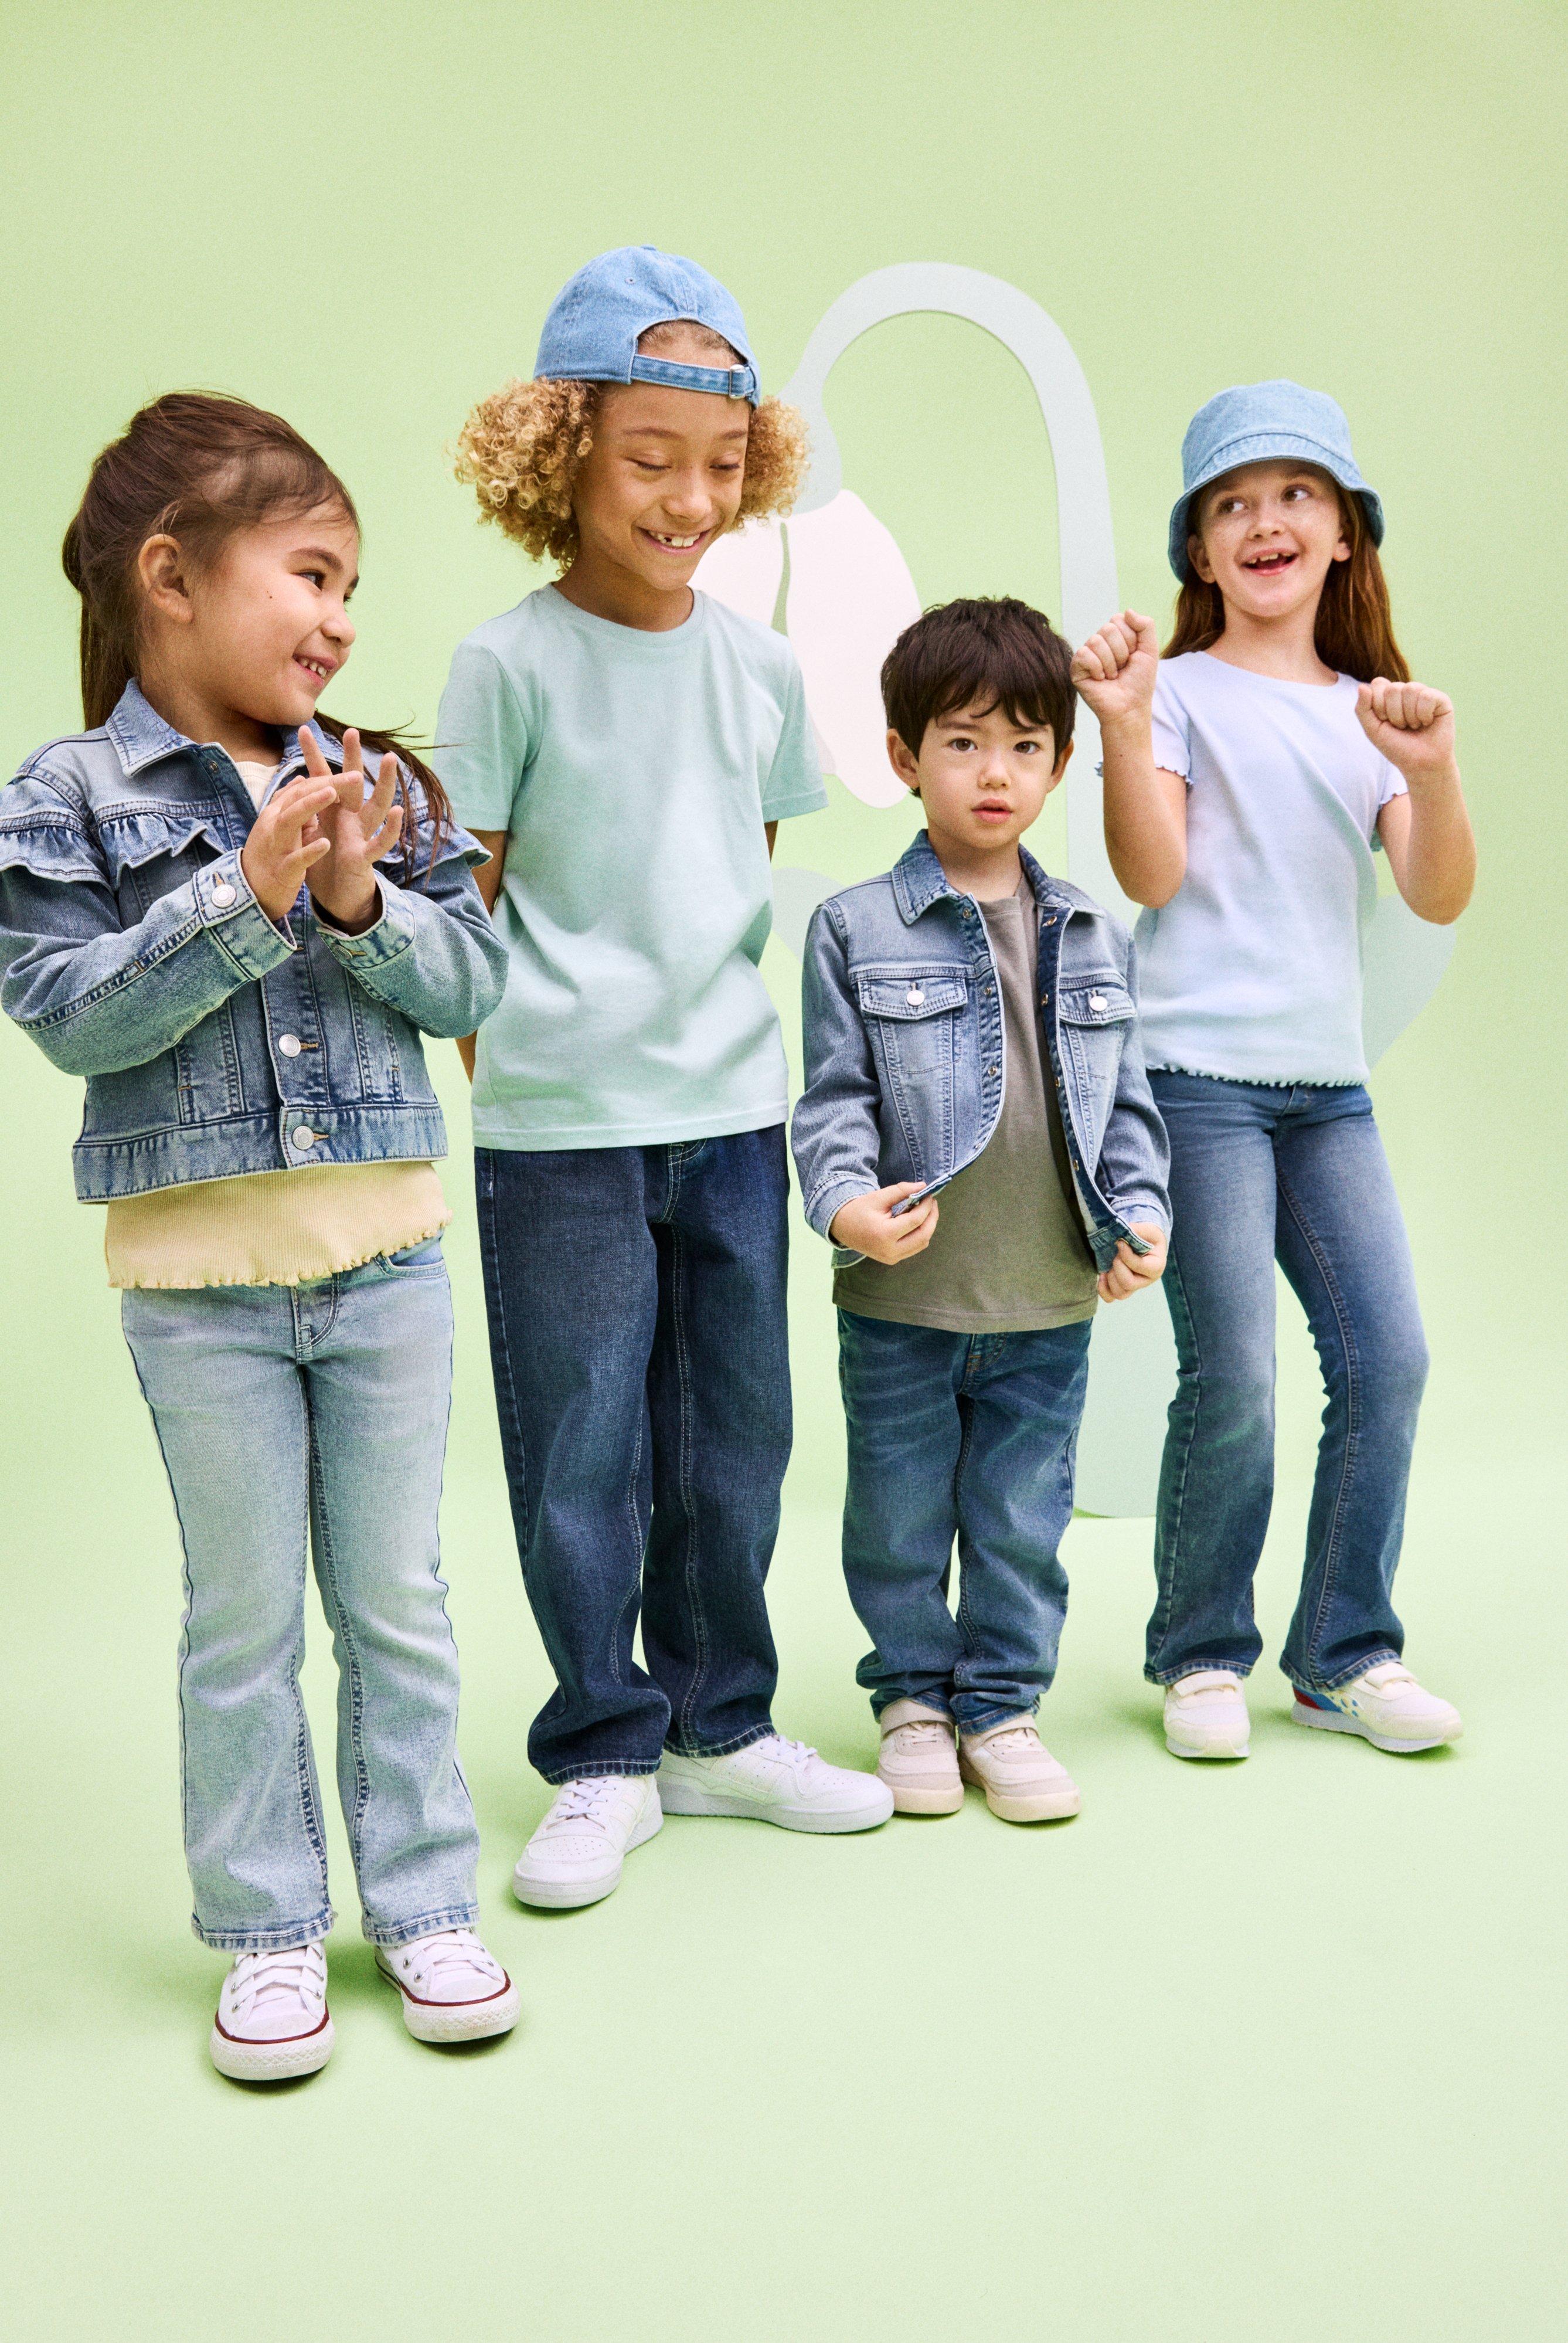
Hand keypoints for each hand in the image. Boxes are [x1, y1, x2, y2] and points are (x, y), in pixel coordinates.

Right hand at [239, 772, 338, 922]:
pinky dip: (309, 852)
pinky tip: (325, 844)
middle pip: (299, 797)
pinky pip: (295, 860)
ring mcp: (277, 847)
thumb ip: (290, 803)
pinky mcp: (282, 872)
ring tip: (333, 794)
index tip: (351, 774)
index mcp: (276, 813)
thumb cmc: (268, 856)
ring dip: (311, 805)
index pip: (301, 789)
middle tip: (355, 776)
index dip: (326, 779)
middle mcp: (274, 825)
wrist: (249, 893)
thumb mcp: (278, 826)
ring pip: (291, 819)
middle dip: (326, 784)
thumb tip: (302, 778)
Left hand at [300, 727, 404, 931]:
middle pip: (353, 783)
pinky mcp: (366, 857)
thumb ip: (310, 810)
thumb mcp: (312, 833)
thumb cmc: (326, 863)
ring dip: (384, 783)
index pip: (322, 777)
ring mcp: (362, 835)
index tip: (302, 729)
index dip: (312, 755)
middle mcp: (351, 817)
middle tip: (352, 730)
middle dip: (353, 758)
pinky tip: (399, 811)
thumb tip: (298, 784)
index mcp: (333, 811)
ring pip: (376, 805)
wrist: (337, 897)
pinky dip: (391, 828)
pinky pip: (382, 842)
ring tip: (390, 759)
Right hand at [829, 1182, 939, 1263]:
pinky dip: (920, 1234)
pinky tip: (917, 1221)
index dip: (926, 1206)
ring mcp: (891, 1258)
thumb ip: (901, 1190)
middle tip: (932, 1202)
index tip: (929, 1194)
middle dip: (932, 1217)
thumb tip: (923, 1186)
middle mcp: (890, 1250)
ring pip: (922, 1243)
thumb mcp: (878, 1197)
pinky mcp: (892, 1259)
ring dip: (928, 1226)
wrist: (842, 1227)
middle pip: (924, 1235)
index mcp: (884, 1234)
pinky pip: (914, 1247)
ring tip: (925, 1210)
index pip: (916, 1220)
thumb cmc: (859, 1210)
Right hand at [1071, 611, 1158, 726]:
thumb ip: (1145, 626)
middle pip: (1108, 628)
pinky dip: (1097, 668)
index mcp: (1115, 636)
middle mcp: (1099, 643)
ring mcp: (1087, 655)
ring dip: (1111, 663)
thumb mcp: (1149, 650)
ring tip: (1112, 676)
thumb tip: (1127, 610)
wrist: (1130, 708)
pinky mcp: (1076, 668)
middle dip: (1121, 652)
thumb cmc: (1139, 683)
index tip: (1133, 657)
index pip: (1119, 619)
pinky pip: (1084, 654)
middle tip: (1122, 669)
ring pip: (1096, 641)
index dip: (1131, 639)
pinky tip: (1100, 679)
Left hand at [1097, 1222, 1166, 1301]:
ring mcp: (1134, 1286)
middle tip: (1116, 1255)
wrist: (1143, 1243)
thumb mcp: (1147, 1229)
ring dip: (1111, 1278)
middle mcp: (1146, 1280)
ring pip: (1120, 1293)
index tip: (1120, 1242)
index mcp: (1156, 1266)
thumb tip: (1122, 1237)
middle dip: (1118, 1267)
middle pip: (1128, 1283)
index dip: (1127, 1255)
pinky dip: (1103, 1289)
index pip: (1141, 1267)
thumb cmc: (1147, 1236)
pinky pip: (1110, 1297)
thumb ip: (1137, 1230)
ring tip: (1111, 1265)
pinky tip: (1102, 1275)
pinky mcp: (1122, 1288)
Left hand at [1355, 679, 1456, 783]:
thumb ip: (1362, 709)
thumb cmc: (1397, 747)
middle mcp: (1407, 691)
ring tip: (1414, 726)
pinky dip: (1424, 714)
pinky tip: (1427, 723)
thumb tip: (1361, 686)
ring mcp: (1424, 693)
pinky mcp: (1441, 699)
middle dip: (1394, 714)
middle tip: (1402, 727)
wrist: (1420, 764)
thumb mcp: (1373, 730)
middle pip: (1393, 688)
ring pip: (1410, 689)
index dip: (1379, 706)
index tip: (1385, 722)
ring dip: (1409, 716)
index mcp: (1389, 695)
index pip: (1379, 684)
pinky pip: (1427, 696)